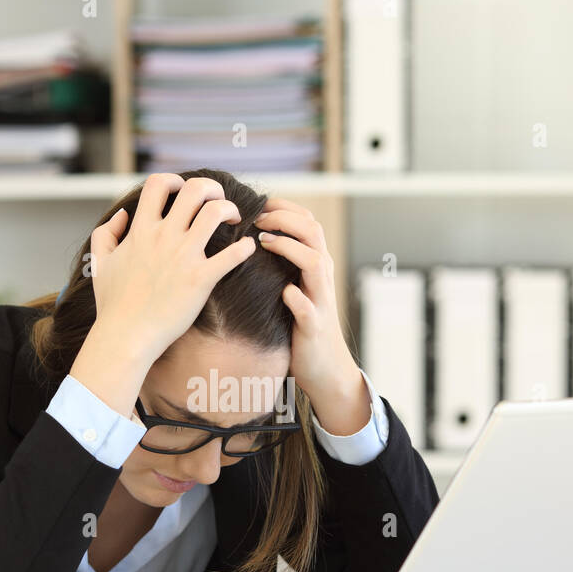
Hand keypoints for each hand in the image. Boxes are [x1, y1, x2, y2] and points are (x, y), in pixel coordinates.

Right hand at [70, 174, 255, 417]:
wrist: (125, 336)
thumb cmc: (113, 304)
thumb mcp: (100, 263)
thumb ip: (106, 233)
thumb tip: (123, 215)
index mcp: (141, 231)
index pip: (159, 183)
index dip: (175, 180)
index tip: (183, 191)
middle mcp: (164, 237)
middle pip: (195, 190)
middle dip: (212, 188)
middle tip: (217, 201)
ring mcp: (183, 257)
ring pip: (216, 212)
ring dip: (230, 210)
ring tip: (234, 221)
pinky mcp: (201, 279)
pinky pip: (232, 254)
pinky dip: (245, 248)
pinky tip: (247, 249)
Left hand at [255, 198, 369, 435]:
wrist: (325, 368)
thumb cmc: (301, 325)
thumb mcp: (293, 288)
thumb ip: (280, 265)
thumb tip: (248, 240)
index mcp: (315, 265)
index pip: (307, 221)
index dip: (284, 207)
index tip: (258, 203)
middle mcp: (321, 277)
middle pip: (313, 232)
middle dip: (284, 219)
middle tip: (256, 219)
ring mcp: (319, 300)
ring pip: (314, 262)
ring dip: (289, 248)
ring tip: (264, 243)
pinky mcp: (314, 327)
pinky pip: (307, 308)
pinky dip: (296, 298)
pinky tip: (282, 292)